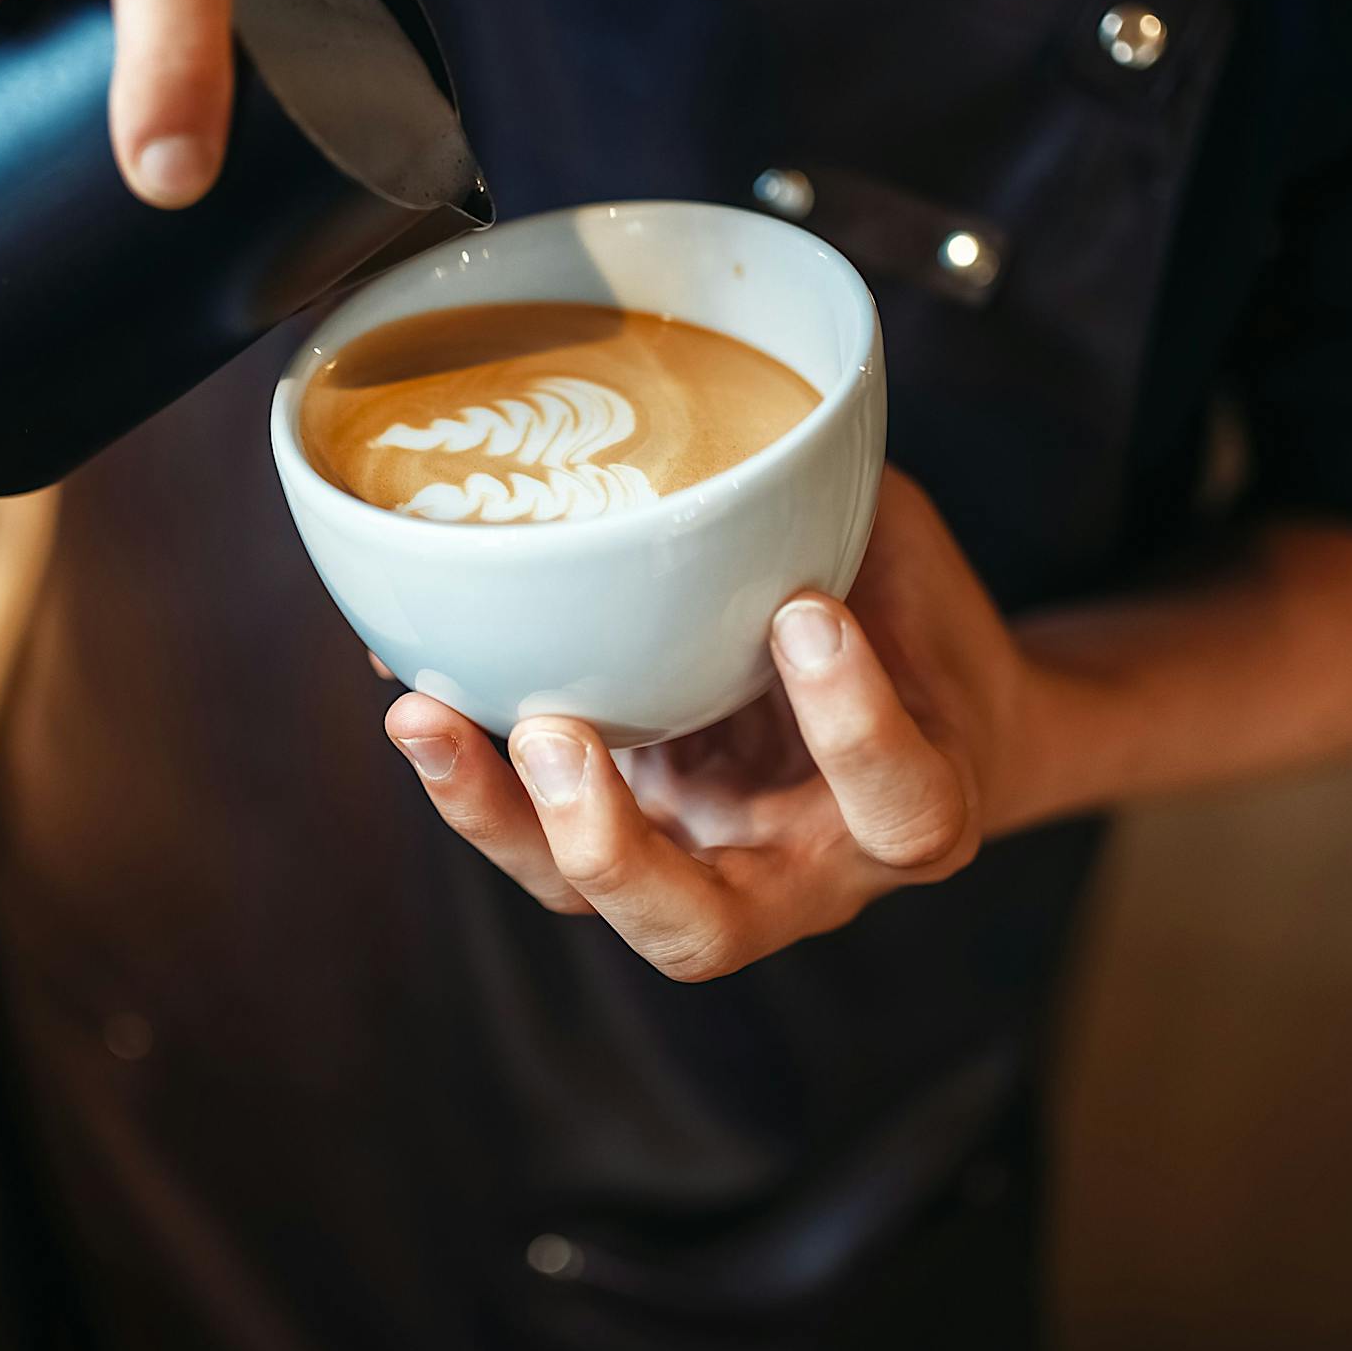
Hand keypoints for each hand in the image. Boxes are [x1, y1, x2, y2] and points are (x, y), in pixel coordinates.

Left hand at [384, 470, 1056, 980]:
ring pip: (590, 904)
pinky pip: (544, 838)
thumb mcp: (907, 560)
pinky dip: (476, 778)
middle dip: (611, 849)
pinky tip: (417, 691)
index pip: (897, 804)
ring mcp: (706, 867)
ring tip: (423, 717)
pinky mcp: (638, 837)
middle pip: (700, 933)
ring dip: (498, 820)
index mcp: (911, 811)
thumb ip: (841, 522)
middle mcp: (801, 872)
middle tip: (557, 737)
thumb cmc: (921, 630)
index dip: (853, 723)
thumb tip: (732, 418)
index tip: (802, 613)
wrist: (934, 721)